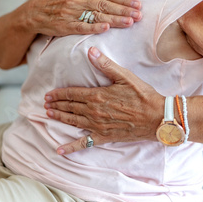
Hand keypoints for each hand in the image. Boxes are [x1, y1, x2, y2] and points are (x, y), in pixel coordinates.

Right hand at [29, 0, 141, 36]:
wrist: (34, 12)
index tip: (137, 3)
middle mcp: (78, 1)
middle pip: (104, 5)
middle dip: (123, 10)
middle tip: (139, 15)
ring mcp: (71, 14)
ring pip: (96, 17)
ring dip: (114, 20)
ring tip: (129, 22)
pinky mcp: (65, 26)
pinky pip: (80, 27)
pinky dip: (93, 28)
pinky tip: (104, 29)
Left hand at [44, 47, 163, 154]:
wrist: (157, 117)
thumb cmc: (143, 95)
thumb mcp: (125, 76)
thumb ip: (106, 65)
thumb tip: (90, 51)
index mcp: (97, 96)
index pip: (72, 94)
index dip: (59, 94)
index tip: (48, 94)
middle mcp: (94, 112)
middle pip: (70, 107)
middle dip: (56, 105)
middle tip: (45, 104)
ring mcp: (98, 126)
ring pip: (73, 122)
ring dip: (60, 118)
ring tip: (49, 115)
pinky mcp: (104, 136)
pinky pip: (84, 143)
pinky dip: (71, 147)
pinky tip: (60, 150)